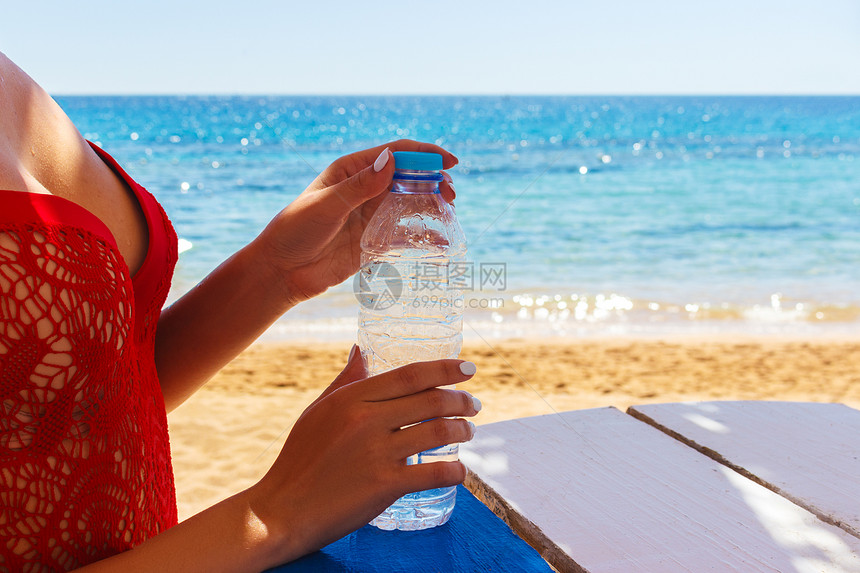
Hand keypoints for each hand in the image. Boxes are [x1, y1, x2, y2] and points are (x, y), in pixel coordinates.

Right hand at [248, 348, 478, 563]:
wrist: (282, 510)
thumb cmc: (299, 458)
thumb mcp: (318, 410)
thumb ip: (346, 380)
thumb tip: (361, 349)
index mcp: (352, 398)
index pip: (410, 375)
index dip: (445, 368)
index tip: (468, 368)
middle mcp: (367, 420)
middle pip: (431, 400)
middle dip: (461, 400)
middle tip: (474, 404)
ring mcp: (377, 453)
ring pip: (438, 431)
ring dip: (463, 430)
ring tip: (470, 431)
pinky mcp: (385, 486)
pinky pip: (434, 473)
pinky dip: (455, 471)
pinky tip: (460, 471)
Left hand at [256, 140, 457, 305]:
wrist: (282, 271)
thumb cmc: (295, 231)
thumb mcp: (325, 205)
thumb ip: (359, 186)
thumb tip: (390, 160)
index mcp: (352, 170)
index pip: (395, 153)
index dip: (424, 155)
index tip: (449, 162)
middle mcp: (366, 189)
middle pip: (409, 177)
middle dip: (434, 181)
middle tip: (451, 193)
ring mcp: (372, 215)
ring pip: (412, 204)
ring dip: (433, 205)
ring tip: (450, 212)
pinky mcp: (375, 240)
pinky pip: (406, 234)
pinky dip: (425, 236)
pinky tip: (441, 242)